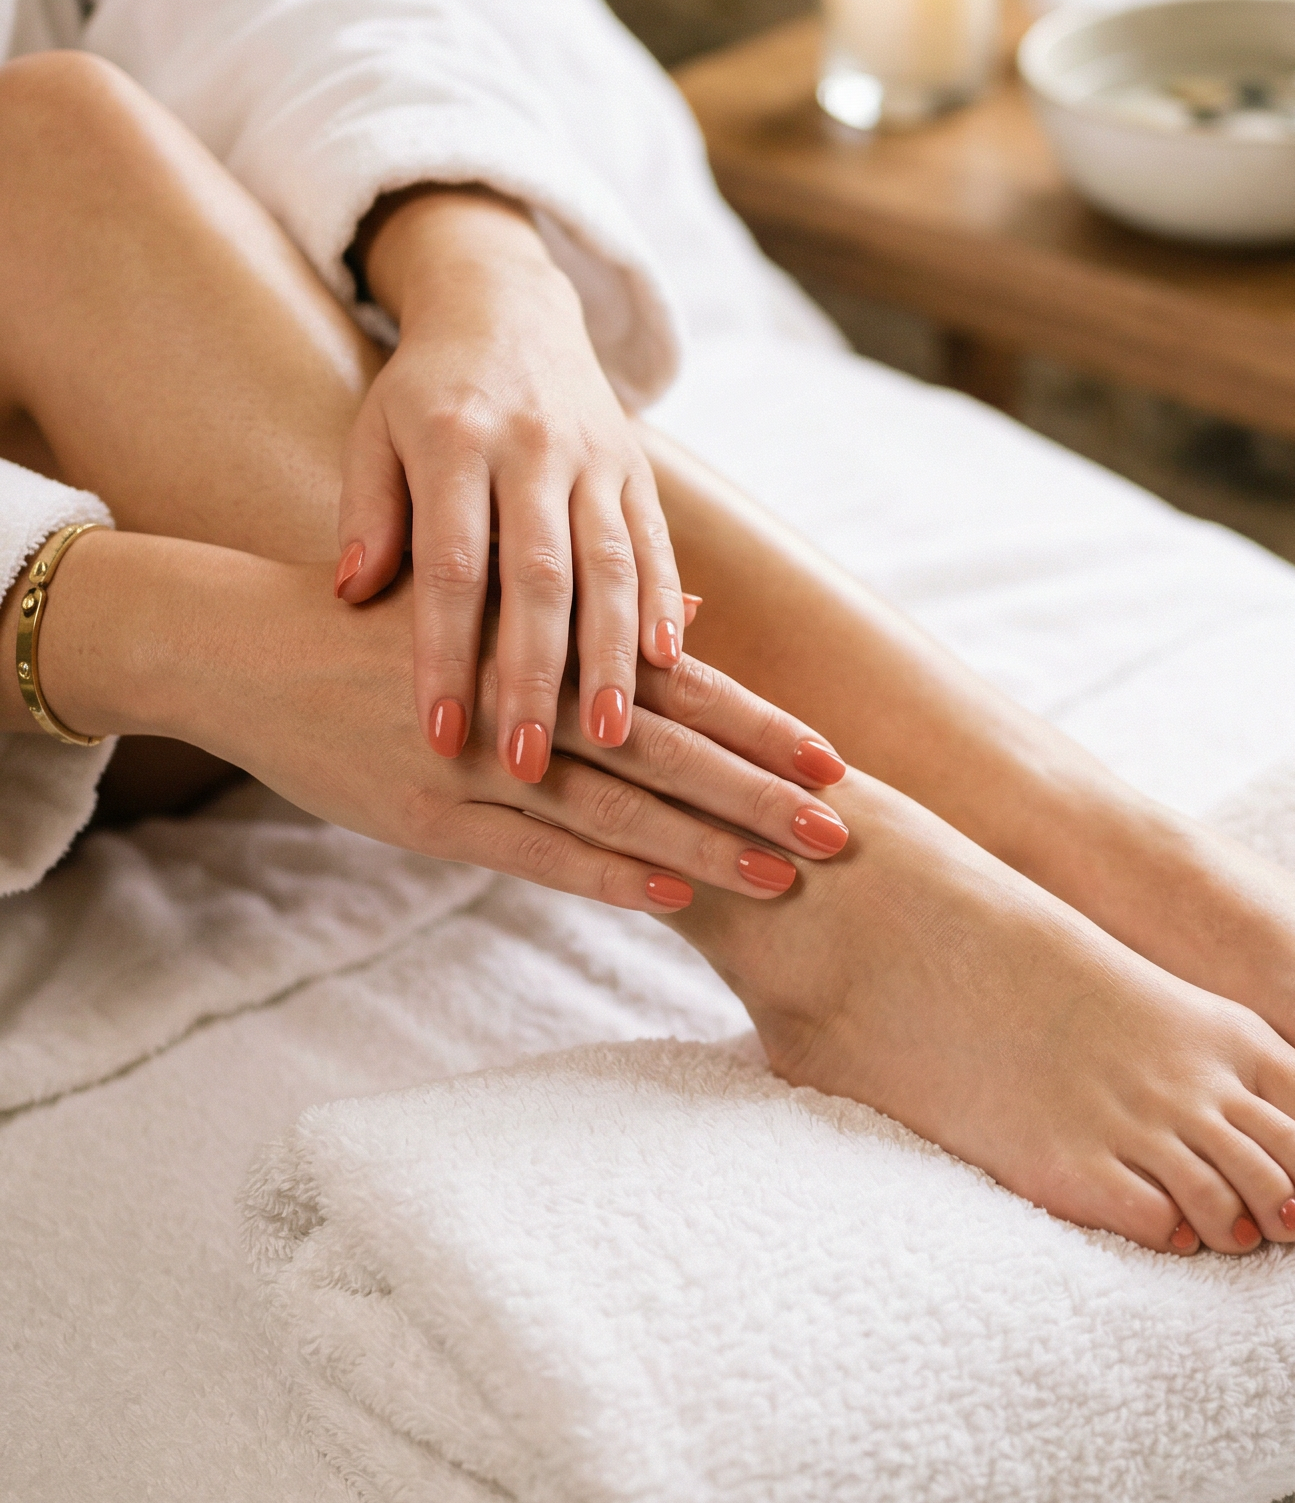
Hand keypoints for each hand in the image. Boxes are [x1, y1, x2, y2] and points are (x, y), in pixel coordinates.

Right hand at [33, 530, 850, 914]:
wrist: (239, 641)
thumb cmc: (379, 622)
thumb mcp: (487, 604)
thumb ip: (594, 624)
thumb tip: (696, 618)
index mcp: (547, 645)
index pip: (679, 690)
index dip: (759, 727)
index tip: (836, 759)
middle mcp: (525, 698)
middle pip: (668, 752)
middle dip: (759, 793)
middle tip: (846, 830)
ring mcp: (477, 760)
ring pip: (613, 808)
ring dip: (703, 845)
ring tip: (785, 875)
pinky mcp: (425, 813)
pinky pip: (530, 851)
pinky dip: (604, 873)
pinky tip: (671, 898)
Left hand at [335, 187, 680, 782]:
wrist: (508, 306)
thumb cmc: (424, 394)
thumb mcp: (374, 434)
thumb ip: (367, 512)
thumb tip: (352, 595)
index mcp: (453, 441)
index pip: (451, 566)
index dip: (445, 655)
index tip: (437, 736)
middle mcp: (531, 448)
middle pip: (539, 577)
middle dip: (535, 676)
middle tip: (526, 762)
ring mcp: (593, 456)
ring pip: (611, 566)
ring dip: (614, 656)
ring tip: (616, 737)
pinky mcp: (636, 466)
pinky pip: (656, 543)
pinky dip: (665, 605)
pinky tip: (672, 667)